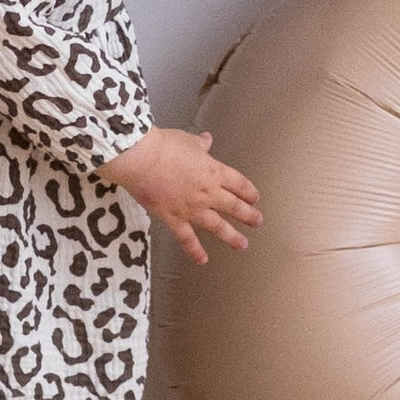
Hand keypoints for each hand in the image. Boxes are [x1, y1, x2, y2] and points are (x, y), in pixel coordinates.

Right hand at [102, 124, 262, 265]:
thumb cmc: (164, 146)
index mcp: (213, 171)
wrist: (142, 159)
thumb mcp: (187, 140)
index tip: (254, 198)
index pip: (238, 184)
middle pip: (234, 206)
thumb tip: (207, 140)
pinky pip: (187, 238)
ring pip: (217, 226)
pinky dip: (195, 250)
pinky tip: (203, 259)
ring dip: (232, 236)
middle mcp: (207, 192)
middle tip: (257, 221)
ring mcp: (192, 208)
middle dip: (248, 215)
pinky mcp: (173, 218)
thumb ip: (200, 145)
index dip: (249, 192)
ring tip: (242, 244)